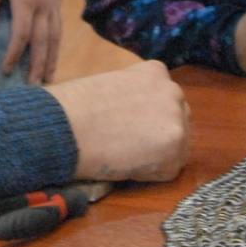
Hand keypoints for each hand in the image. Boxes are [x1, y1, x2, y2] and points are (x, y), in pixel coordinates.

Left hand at [0, 0, 64, 82]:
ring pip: (55, 38)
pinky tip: (54, 55)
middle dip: (39, 66)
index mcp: (26, 0)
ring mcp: (53, 4)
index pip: (21, 34)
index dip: (14, 54)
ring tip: (49, 79)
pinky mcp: (57, 1)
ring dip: (52, 60)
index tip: (6, 70)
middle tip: (36, 88)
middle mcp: (43, 6)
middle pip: (43, 42)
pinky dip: (57, 45)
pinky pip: (59, 28)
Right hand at [47, 60, 189, 181]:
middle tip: (131, 146)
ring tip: (125, 156)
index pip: (164, 101)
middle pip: (176, 120)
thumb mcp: (115, 87)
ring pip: (177, 146)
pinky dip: (150, 174)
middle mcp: (172, 90)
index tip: (129, 129)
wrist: (68, 125)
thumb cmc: (78, 107)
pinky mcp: (174, 144)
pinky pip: (169, 169)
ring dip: (156, 156)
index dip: (147, 120)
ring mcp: (176, 116)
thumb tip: (140, 117)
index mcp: (156, 72)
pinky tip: (127, 166)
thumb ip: (136, 97)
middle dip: (158, 135)